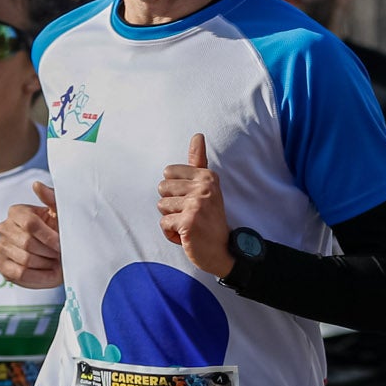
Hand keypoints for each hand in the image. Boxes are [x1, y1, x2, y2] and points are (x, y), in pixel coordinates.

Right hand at [0, 182, 62, 287]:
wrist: (59, 257)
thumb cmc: (60, 232)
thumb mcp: (60, 213)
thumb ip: (51, 198)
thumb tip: (36, 185)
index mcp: (17, 211)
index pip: (30, 223)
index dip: (49, 236)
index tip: (61, 244)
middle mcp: (4, 227)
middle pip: (28, 242)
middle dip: (48, 251)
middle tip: (58, 254)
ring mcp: (0, 247)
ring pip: (25, 259)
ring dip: (45, 263)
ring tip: (53, 261)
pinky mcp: (1, 266)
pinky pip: (20, 273)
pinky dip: (38, 276)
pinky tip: (45, 271)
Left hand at [159, 135, 232, 274]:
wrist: (224, 250)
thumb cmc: (210, 219)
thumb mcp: (208, 188)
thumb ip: (199, 162)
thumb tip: (198, 135)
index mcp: (207, 176)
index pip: (168, 172)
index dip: (175, 190)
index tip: (193, 201)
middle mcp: (204, 187)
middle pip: (162, 188)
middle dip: (171, 205)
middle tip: (191, 215)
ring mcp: (197, 204)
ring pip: (161, 206)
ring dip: (171, 220)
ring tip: (189, 225)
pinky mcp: (189, 222)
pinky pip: (164, 223)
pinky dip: (171, 234)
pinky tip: (187, 236)